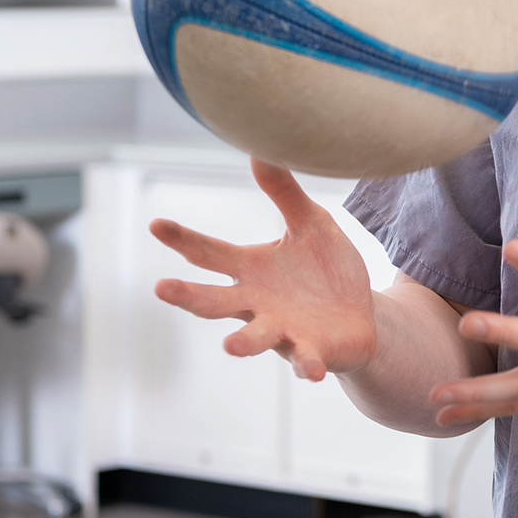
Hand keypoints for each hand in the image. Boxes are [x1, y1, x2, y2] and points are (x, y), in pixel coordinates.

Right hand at [152, 158, 376, 381]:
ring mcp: (281, 331)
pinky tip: (313, 370)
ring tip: (230, 346)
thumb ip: (284, 193)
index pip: (209, 253)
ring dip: (243, 342)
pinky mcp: (311, 352)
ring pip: (254, 338)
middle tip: (161, 288)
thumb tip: (260, 148)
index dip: (183, 240)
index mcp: (251, 270)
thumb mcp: (310, 224)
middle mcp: (256, 303)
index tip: (156, 224)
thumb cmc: (325, 270)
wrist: (361, 314)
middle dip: (189, 296)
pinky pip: (306, 361)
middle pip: (214, 301)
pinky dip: (307, 366)